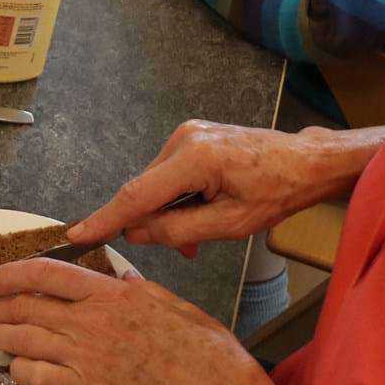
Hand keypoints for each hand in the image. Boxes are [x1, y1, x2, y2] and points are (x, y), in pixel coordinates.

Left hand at [0, 259, 277, 384]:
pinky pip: (36, 375)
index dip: (9, 274)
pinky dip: (20, 369)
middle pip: (24, 306)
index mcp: (109, 294)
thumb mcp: (168, 301)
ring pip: (22, 339)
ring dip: (1, 337)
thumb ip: (137, 288)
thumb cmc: (199, 348)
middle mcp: (89, 320)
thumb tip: (121, 276)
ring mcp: (84, 354)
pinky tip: (17, 368)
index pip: (45, 273)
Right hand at [69, 120, 354, 250]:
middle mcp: (184, 138)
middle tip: (185, 249)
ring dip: (169, 212)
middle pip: (146, 190)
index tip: (76, 234)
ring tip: (200, 234)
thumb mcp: (231, 224)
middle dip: (154, 222)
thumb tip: (137, 232)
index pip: (137, 194)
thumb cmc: (279, 192)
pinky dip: (178, 197)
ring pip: (157, 185)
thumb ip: (178, 229)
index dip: (106, 218)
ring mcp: (187, 134)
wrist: (308, 161)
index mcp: (195, 159)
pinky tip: (200, 212)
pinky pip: (170, 174)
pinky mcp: (192, 137)